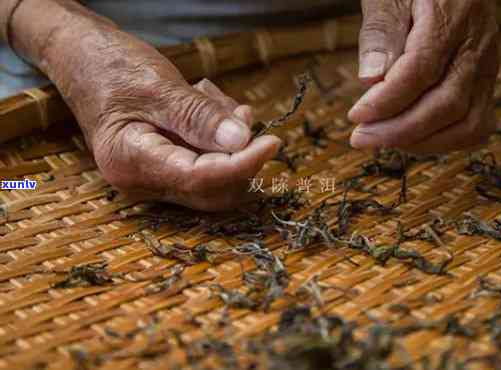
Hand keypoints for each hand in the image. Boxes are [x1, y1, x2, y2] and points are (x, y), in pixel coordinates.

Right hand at [39, 21, 279, 210]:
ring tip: (209, 96)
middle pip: (211, 190)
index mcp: (130, 163)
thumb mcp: (157, 86)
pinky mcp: (165, 166)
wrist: (82, 59)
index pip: (199, 179)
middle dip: (238, 156)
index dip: (241, 164)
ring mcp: (153, 177)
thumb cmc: (109, 67)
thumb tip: (242, 141)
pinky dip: (216, 136)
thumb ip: (198, 117)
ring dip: (227, 141)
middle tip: (242, 114)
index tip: (272, 142)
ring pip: (213, 178)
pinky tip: (205, 102)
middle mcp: (141, 181)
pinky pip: (205, 163)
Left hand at [349, 0, 498, 153]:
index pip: (422, 70)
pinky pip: (475, 126)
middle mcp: (477, 47)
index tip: (356, 115)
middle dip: (400, 130)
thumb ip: (381, 31)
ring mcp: (486, 69)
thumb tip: (371, 78)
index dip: (388, 100)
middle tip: (361, 137)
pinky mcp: (484, 84)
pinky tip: (410, 140)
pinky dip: (443, 142)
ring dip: (421, 142)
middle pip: (448, 104)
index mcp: (452, 17)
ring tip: (382, 141)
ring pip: (468, 123)